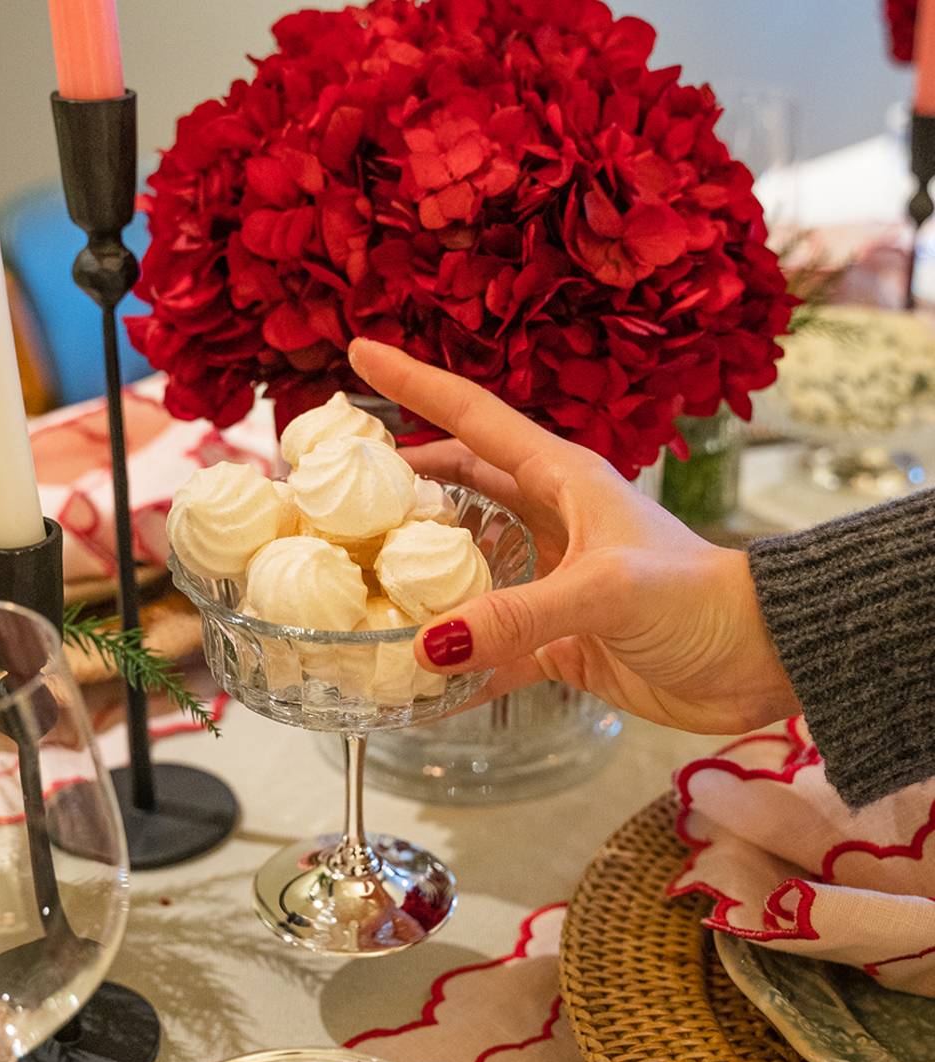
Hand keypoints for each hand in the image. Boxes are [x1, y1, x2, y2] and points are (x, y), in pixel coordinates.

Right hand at [348, 339, 798, 734]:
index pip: (472, 417)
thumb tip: (429, 646)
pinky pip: (491, 644)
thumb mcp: (607, 590)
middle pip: (458, 485)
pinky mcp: (558, 637)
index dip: (414, 383)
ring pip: (466, 564)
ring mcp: (550, 580)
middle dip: (401, 482)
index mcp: (561, 479)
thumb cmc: (699, 598)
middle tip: (338, 486)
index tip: (359, 352)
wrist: (758, 658)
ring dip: (420, 570)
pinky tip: (418, 673)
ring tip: (359, 575)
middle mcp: (548, 521)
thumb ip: (519, 613)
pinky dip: (458, 657)